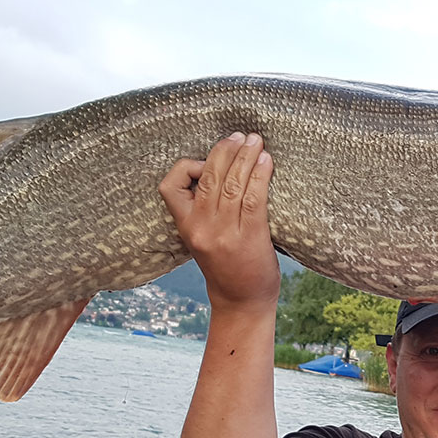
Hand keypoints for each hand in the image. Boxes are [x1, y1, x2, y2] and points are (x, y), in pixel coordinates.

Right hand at [159, 132, 278, 306]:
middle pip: (208, 176)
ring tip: (256, 141)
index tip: (206, 163)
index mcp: (185, 226)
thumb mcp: (201, 237)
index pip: (170, 186)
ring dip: (246, 156)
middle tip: (241, 136)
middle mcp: (201, 228)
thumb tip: (219, 168)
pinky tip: (267, 161)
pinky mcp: (249, 236)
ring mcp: (225, 232)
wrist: (241, 301)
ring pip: (232, 182)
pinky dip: (261, 174)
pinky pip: (253, 196)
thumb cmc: (226, 265)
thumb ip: (203, 209)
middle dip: (225, 150)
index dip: (187, 167)